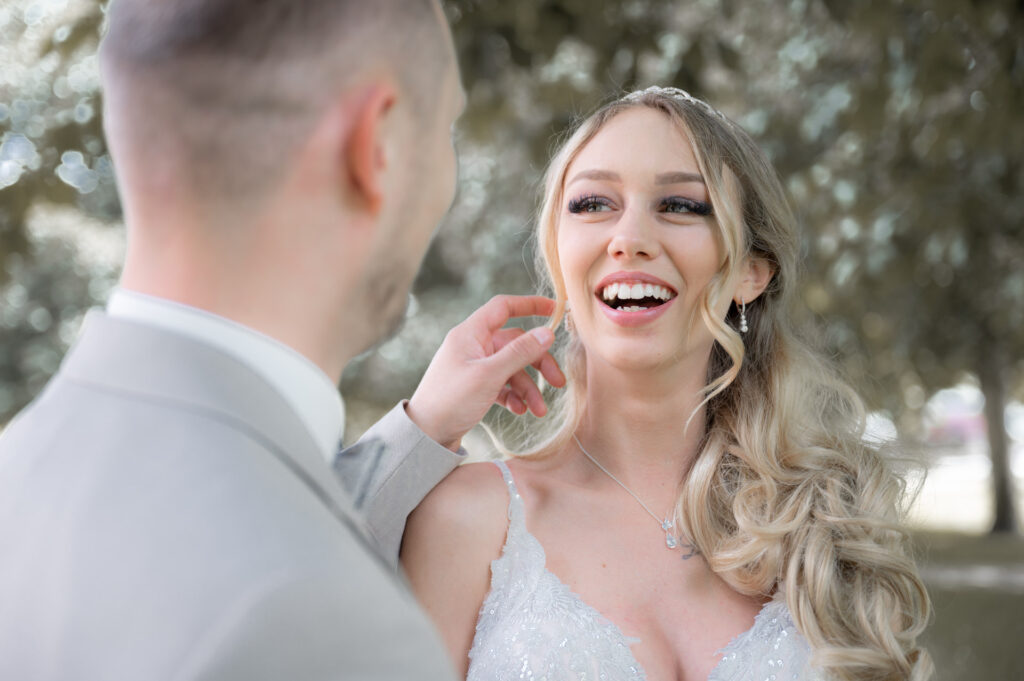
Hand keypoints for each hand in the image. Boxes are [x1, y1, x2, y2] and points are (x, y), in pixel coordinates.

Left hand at [407, 295, 566, 450]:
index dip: (530, 304)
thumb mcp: (489, 375)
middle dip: (538, 362)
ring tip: (539, 410)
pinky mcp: (474, 387)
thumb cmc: (451, 401)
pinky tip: (520, 411)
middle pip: (514, 343)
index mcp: (470, 334)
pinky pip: (502, 385)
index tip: (555, 310)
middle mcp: (472, 346)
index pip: (503, 307)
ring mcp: (473, 367)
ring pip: (511, 368)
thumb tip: (548, 332)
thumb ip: (519, 352)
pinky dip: (514, 396)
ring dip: (528, 388)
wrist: (424, 436)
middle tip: (558, 382)